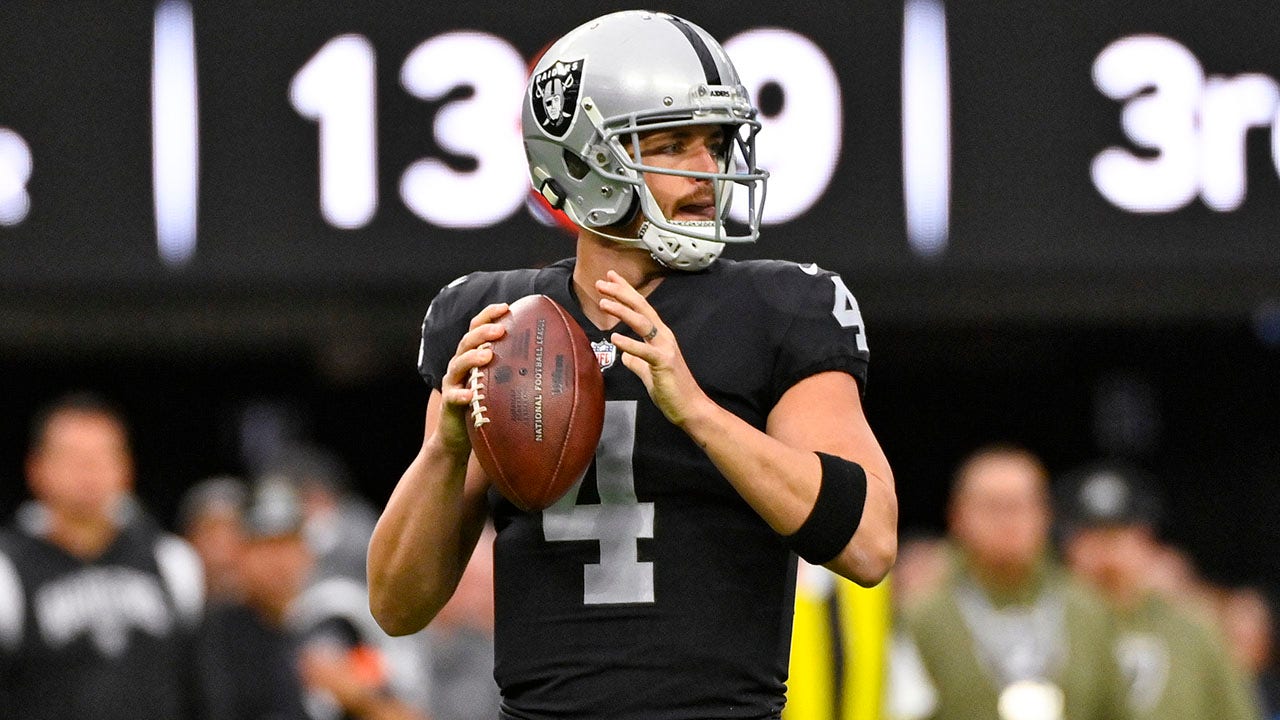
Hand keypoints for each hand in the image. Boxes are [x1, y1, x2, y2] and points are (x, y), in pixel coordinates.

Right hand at [436, 303, 508, 455]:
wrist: (458, 436)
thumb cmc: (486, 405)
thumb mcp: (501, 384)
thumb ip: (516, 369)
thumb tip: (553, 358)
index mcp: (473, 355)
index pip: (477, 328)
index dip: (489, 315)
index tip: (506, 306)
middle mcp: (461, 365)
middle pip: (467, 341)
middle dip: (484, 332)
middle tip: (501, 329)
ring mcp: (454, 383)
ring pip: (459, 364)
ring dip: (472, 357)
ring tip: (487, 355)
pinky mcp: (450, 404)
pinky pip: (453, 397)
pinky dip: (461, 395)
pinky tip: (471, 395)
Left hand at [596, 270, 709, 427]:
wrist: (689, 407)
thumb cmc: (671, 389)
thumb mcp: (648, 372)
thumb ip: (637, 361)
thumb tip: (624, 356)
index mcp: (659, 336)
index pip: (640, 308)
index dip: (625, 292)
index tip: (609, 278)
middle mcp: (663, 336)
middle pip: (641, 308)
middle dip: (621, 293)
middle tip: (601, 282)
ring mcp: (665, 348)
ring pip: (642, 323)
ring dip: (622, 311)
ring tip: (604, 303)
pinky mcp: (663, 364)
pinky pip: (645, 351)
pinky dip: (630, 343)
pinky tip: (615, 338)